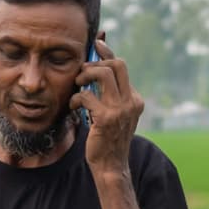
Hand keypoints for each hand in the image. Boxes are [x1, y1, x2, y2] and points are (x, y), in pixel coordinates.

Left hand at [70, 31, 142, 173]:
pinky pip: (86, 95)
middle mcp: (131, 101)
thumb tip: (97, 69)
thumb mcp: (114, 113)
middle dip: (96, 63)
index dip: (107, 53)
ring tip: (78, 85)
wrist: (111, 165)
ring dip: (85, 75)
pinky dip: (76, 98)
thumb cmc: (108, 138)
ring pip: (103, 74)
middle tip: (83, 72)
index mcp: (134, 99)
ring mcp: (120, 109)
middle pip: (117, 64)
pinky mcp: (106, 118)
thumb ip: (110, 94)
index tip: (96, 43)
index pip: (121, 67)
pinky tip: (74, 106)